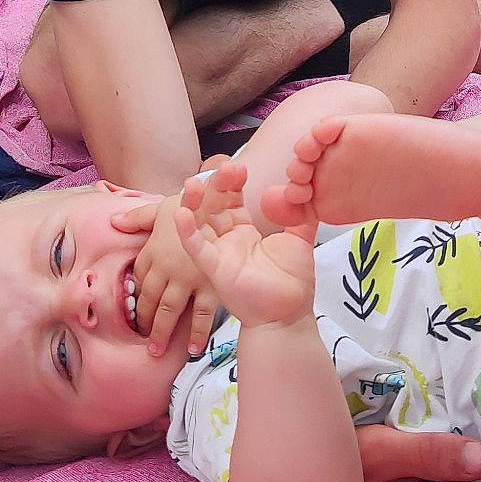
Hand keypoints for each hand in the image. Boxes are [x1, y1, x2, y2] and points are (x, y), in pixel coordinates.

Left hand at [111, 190, 216, 358]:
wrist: (221, 202)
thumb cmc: (192, 203)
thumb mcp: (162, 208)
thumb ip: (137, 218)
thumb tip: (112, 221)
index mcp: (152, 251)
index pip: (139, 279)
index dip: (136, 296)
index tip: (134, 309)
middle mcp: (165, 269)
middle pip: (148, 301)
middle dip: (143, 321)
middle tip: (141, 338)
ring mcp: (187, 279)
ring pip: (168, 312)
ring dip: (160, 334)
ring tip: (155, 352)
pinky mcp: (209, 286)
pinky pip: (201, 315)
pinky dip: (195, 334)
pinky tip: (191, 350)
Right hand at [174, 164, 316, 328]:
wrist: (291, 314)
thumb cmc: (294, 281)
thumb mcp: (300, 239)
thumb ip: (300, 214)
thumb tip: (300, 187)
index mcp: (245, 232)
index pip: (232, 200)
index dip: (233, 183)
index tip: (239, 167)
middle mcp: (228, 240)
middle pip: (214, 206)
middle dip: (216, 186)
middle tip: (225, 167)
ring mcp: (219, 254)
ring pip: (199, 224)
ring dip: (193, 203)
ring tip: (191, 183)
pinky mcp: (215, 270)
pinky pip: (196, 248)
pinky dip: (187, 232)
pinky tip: (180, 214)